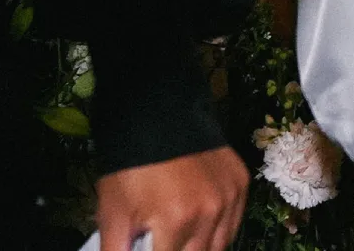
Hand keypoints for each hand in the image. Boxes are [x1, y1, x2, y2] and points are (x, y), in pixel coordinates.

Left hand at [97, 146, 249, 250]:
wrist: (156, 116)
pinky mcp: (240, 183)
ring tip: (179, 238)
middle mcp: (210, 212)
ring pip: (219, 246)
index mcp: (177, 221)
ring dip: (199, 248)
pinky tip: (199, 225)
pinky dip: (218, 231)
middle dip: (175, 250)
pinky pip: (233, 223)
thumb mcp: (113, 214)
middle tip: (162, 240)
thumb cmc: (130, 166)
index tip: (149, 244)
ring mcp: (229, 196)